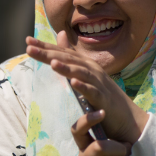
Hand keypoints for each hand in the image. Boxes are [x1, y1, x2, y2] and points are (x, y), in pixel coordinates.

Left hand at [26, 33, 149, 143]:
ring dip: (66, 67)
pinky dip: (83, 86)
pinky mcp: (104, 99)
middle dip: (49, 53)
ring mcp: (99, 84)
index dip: (46, 46)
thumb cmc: (104, 98)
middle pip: (68, 59)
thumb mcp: (86, 76)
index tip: (27, 40)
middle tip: (29, 47)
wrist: (128, 120)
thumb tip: (60, 36)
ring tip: (51, 62)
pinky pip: (92, 92)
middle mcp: (92, 70)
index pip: (62, 52)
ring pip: (80, 72)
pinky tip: (73, 82)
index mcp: (86, 65)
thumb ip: (72, 58)